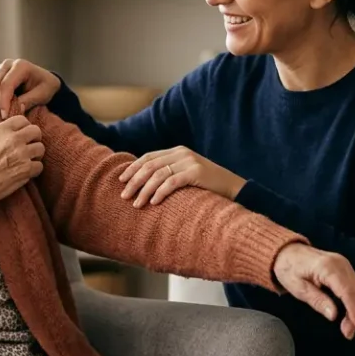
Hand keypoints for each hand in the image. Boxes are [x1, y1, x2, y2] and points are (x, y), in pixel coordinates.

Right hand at [0, 59, 60, 117]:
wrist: (44, 81)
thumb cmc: (46, 87)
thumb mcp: (43, 94)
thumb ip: (30, 100)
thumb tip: (16, 107)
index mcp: (21, 66)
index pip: (6, 84)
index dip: (3, 101)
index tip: (5, 116)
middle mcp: (8, 64)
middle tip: (5, 116)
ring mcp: (0, 68)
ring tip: (5, 111)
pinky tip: (0, 105)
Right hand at [0, 115, 43, 208]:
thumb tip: (10, 132)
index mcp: (0, 131)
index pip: (22, 119)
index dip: (24, 127)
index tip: (23, 134)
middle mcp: (12, 140)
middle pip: (35, 131)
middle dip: (34, 138)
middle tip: (29, 146)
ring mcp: (21, 154)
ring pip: (41, 148)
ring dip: (36, 155)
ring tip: (28, 160)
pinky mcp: (26, 170)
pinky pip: (40, 166)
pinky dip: (34, 170)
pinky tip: (26, 172)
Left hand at [118, 146, 245, 207]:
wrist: (233, 187)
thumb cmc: (207, 186)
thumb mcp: (187, 174)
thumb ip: (170, 173)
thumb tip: (144, 183)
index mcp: (177, 151)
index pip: (149, 157)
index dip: (133, 168)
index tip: (121, 180)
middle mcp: (182, 153)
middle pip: (150, 165)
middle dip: (134, 180)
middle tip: (124, 195)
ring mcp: (189, 161)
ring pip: (158, 174)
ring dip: (144, 190)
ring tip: (136, 203)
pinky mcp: (196, 173)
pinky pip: (172, 182)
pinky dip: (160, 192)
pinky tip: (153, 202)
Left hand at [273, 243, 354, 339]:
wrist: (286, 251)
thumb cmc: (289, 269)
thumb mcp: (298, 288)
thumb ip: (317, 301)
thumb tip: (334, 315)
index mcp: (327, 267)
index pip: (347, 291)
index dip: (354, 310)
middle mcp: (340, 263)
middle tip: (348, 333)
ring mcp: (344, 264)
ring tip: (348, 327)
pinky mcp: (344, 267)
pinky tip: (349, 313)